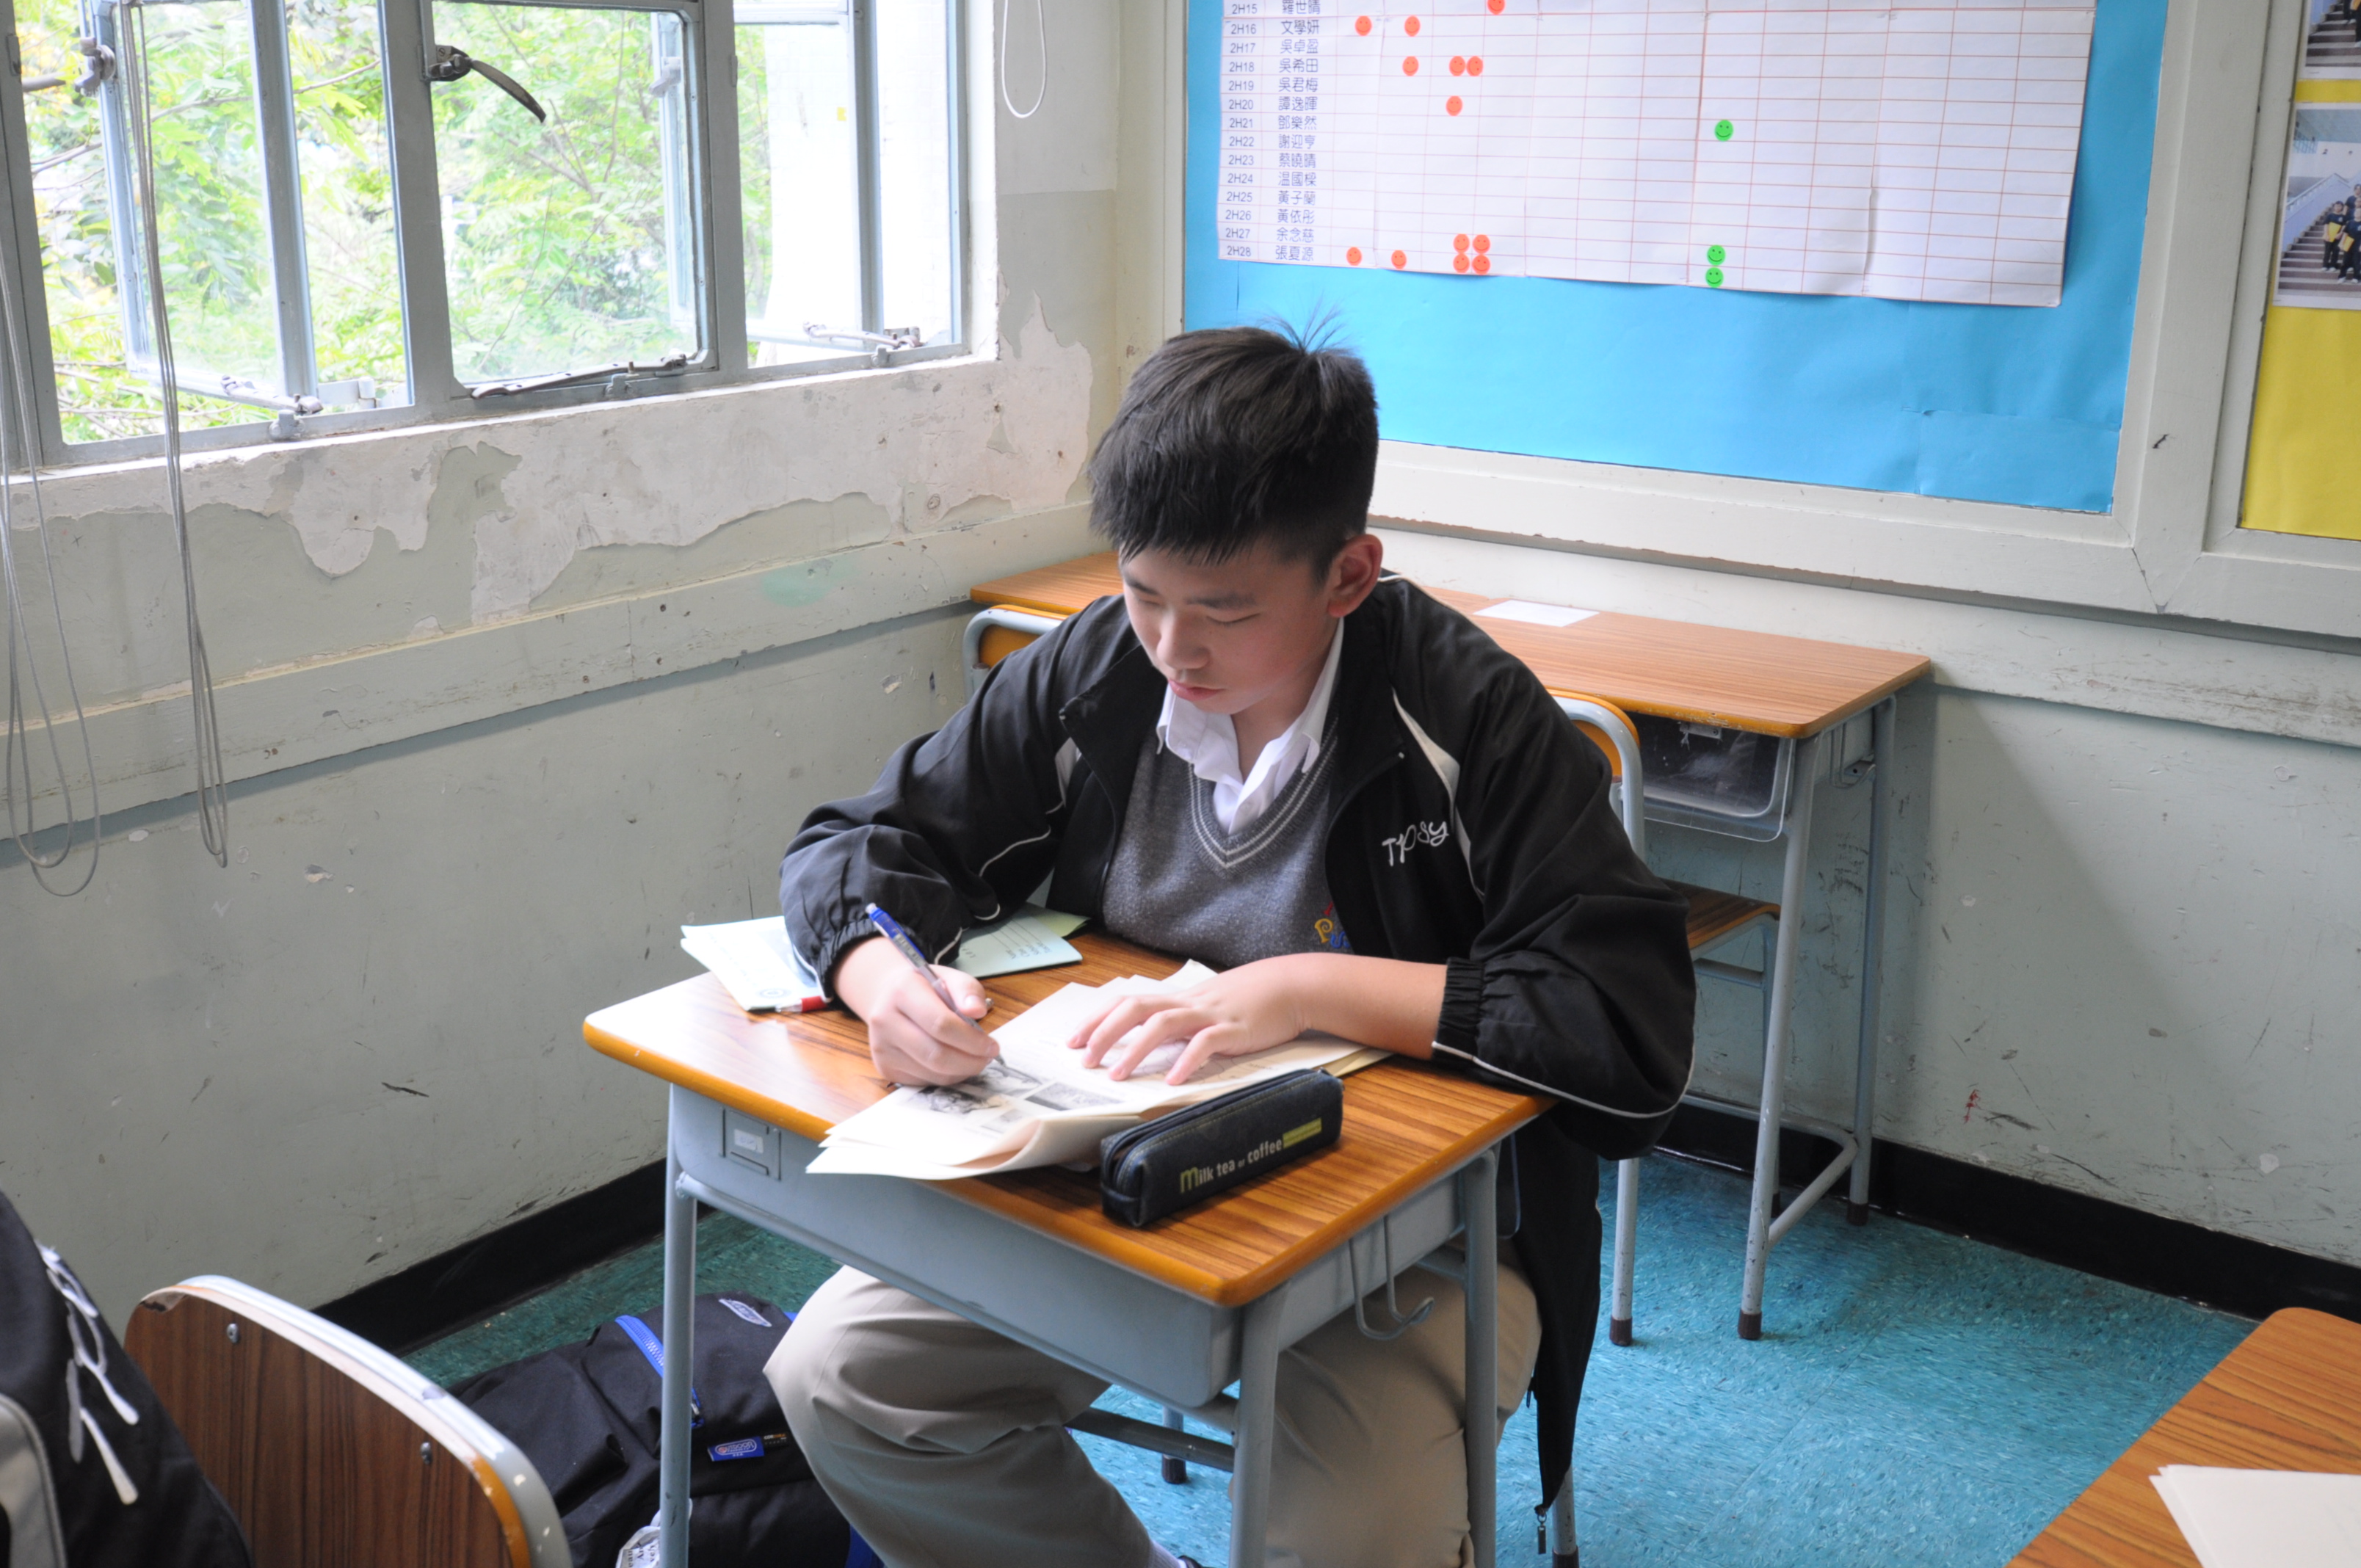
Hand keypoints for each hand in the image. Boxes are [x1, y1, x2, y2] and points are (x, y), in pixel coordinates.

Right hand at [833, 936, 996, 1085]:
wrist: (886, 996)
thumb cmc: (924, 988)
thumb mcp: (948, 978)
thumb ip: (967, 990)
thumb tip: (978, 1010)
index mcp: (902, 992)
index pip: (941, 1024)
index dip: (971, 1040)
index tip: (992, 1045)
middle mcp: (885, 1020)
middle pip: (936, 1054)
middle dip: (970, 1061)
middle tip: (988, 1058)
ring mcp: (881, 1047)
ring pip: (931, 1073)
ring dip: (960, 1072)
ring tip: (974, 1060)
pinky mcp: (884, 1067)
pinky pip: (923, 1081)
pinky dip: (945, 1077)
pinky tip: (953, 1064)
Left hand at [1066, 956, 1310, 1085]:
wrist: (1291, 986)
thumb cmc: (1248, 999)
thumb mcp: (1206, 1006)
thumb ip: (1179, 1020)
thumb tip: (1148, 1040)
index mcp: (1177, 999)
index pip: (1126, 1002)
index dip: (1097, 1019)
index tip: (1074, 1040)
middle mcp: (1187, 1003)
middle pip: (1134, 1008)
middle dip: (1105, 1033)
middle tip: (1084, 1059)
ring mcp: (1209, 1014)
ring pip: (1162, 1024)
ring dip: (1136, 1049)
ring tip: (1118, 1075)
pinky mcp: (1233, 1029)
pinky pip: (1205, 1043)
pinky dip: (1186, 1061)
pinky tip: (1173, 1079)